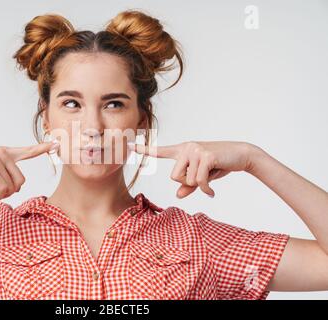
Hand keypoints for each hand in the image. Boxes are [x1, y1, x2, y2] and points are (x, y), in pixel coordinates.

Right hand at [0, 141, 58, 200]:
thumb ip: (4, 174)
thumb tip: (16, 188)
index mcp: (4, 152)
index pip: (27, 150)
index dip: (43, 148)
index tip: (57, 144)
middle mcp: (3, 153)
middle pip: (21, 181)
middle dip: (9, 192)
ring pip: (12, 187)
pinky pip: (2, 189)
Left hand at [128, 141, 257, 197]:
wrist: (241, 154)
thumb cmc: (219, 165)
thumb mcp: (201, 177)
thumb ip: (188, 186)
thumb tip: (177, 195)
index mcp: (182, 150)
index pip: (160, 151)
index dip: (144, 150)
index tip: (129, 146)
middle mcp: (186, 148)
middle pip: (174, 177)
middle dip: (188, 182)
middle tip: (203, 176)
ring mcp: (195, 150)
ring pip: (187, 180)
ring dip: (200, 185)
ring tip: (211, 176)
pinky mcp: (206, 156)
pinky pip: (199, 181)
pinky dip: (206, 189)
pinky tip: (212, 190)